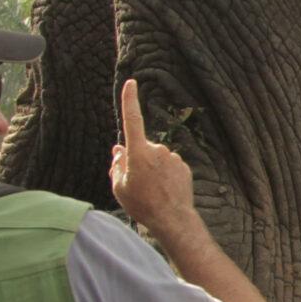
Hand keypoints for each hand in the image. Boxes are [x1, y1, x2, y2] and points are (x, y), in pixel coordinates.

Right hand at [109, 79, 196, 235]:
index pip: (132, 120)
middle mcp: (157, 149)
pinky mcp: (183, 166)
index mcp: (138, 152)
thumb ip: (117, 165)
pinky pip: (169, 166)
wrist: (172, 219)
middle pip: (141, 149)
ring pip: (156, 159)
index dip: (129, 100)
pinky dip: (165, 175)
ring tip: (151, 191)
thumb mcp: (119, 187)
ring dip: (152, 169)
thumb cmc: (142, 204)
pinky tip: (164, 191)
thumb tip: (119, 149)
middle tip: (135, 183)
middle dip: (137, 160)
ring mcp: (172, 157)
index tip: (131, 83)